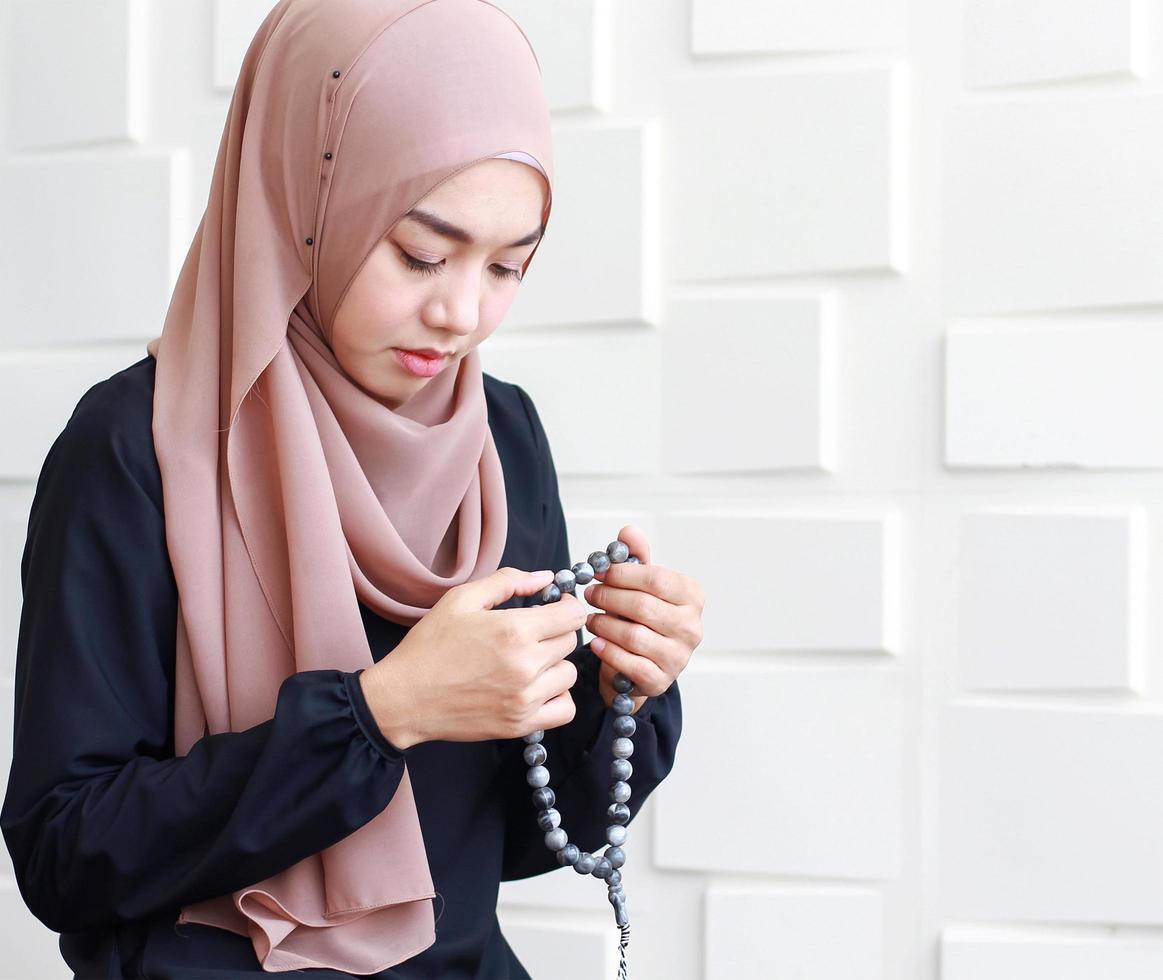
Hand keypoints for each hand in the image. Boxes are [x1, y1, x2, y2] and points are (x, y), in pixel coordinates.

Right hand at [360, 567, 586, 748]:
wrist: (404, 697)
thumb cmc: (429, 647)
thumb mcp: (462, 600)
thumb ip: (508, 581)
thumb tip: (545, 577)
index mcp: (514, 630)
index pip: (572, 614)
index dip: (566, 606)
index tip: (554, 608)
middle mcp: (525, 665)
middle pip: (571, 642)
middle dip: (556, 632)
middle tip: (532, 634)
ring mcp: (525, 698)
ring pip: (569, 674)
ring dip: (556, 665)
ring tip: (529, 661)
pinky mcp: (520, 724)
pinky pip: (565, 709)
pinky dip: (558, 698)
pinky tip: (537, 688)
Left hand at [582, 525, 704, 713]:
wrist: (641, 662)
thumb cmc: (641, 617)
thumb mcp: (640, 585)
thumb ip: (636, 558)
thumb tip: (629, 531)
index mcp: (692, 596)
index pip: (656, 578)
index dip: (622, 574)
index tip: (598, 572)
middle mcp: (692, 626)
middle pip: (643, 606)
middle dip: (609, 598)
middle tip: (589, 594)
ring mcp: (680, 656)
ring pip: (634, 636)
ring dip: (604, 625)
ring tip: (590, 619)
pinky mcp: (662, 680)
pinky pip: (630, 663)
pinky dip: (608, 651)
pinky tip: (596, 643)